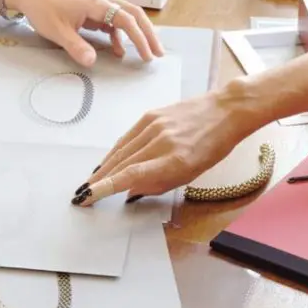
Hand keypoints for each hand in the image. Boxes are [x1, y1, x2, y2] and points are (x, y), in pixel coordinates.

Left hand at [4, 0, 164, 66]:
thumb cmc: (42, 8)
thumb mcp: (57, 32)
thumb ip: (77, 47)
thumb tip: (92, 62)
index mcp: (96, 3)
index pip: (126, 20)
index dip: (139, 39)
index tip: (147, 56)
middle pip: (134, 13)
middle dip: (148, 34)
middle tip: (158, 53)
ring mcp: (97, 1)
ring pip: (126, 14)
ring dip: (137, 32)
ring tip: (146, 51)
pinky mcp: (92, 5)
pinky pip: (113, 18)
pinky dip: (119, 33)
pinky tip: (117, 49)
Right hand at [76, 87, 254, 203]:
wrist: (225, 111)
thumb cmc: (213, 146)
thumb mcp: (192, 173)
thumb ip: (159, 183)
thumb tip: (130, 191)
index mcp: (175, 160)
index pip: (132, 175)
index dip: (107, 186)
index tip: (89, 196)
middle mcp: (161, 142)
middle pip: (122, 163)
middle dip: (99, 181)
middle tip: (82, 194)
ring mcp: (154, 125)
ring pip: (121, 150)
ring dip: (103, 167)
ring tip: (91, 181)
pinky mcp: (151, 115)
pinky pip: (127, 137)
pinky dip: (115, 151)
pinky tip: (107, 160)